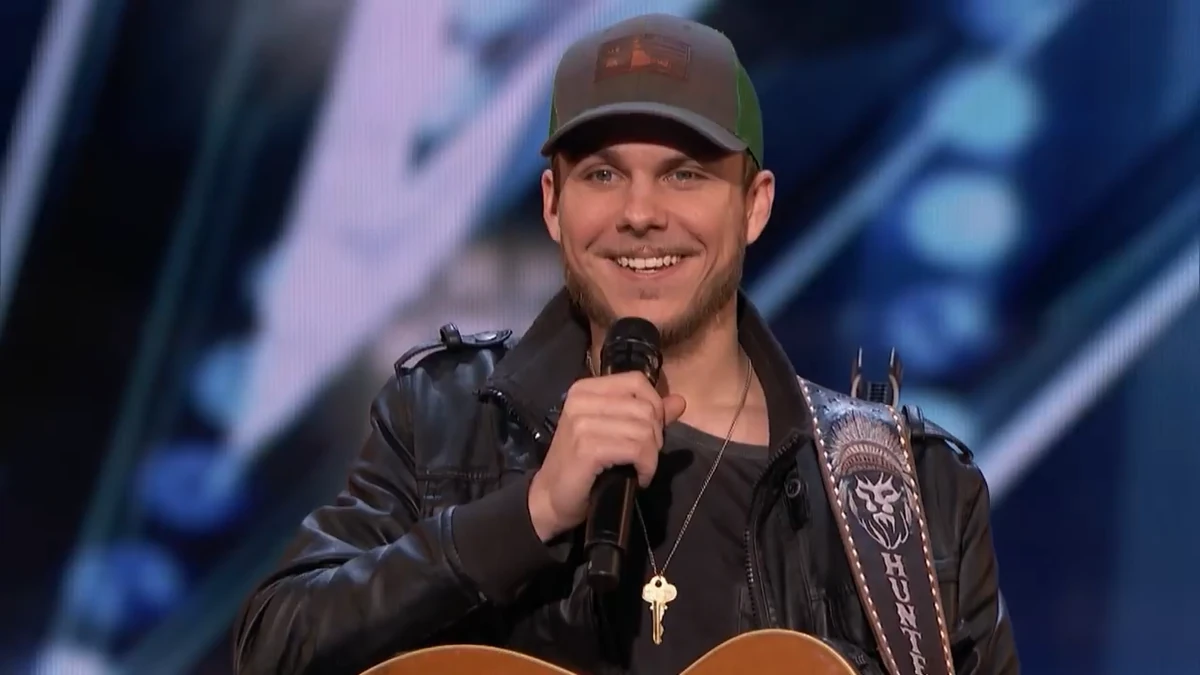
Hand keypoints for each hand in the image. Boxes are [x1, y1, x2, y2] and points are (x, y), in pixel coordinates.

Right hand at [528, 372, 686, 541]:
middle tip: (643, 458)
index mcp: (585, 389)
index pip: (637, 382)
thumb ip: (646, 415)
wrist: (550, 498)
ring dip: (651, 456)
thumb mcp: (614, 433)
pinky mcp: (587, 447)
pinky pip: (636, 449)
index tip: (649, 433)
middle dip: (655, 436)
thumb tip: (679, 401)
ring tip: (640, 469)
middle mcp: (581, 400)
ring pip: (644, 430)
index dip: (654, 406)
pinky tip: (638, 478)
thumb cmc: (582, 466)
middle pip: (645, 408)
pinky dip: (646, 467)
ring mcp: (582, 423)